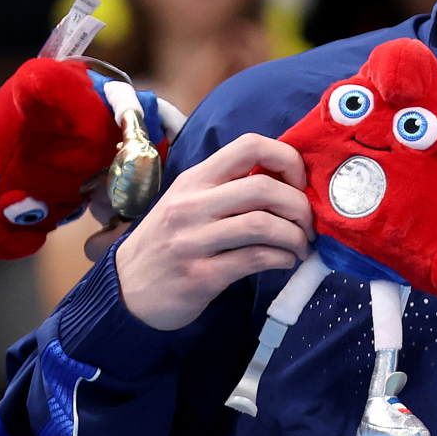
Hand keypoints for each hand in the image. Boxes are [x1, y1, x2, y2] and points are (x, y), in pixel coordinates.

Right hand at [112, 135, 314, 331]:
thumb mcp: (190, 203)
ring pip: (264, 224)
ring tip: (300, 246)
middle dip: (300, 206)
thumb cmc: (169, 241)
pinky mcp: (200, 275)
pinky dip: (283, 259)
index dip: (287, 160)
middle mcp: (191, 205)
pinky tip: (285, 262)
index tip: (300, 184)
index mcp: (195, 180)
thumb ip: (230, 188)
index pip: (249, 145)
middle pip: (264, 187)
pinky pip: (257, 258)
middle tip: (309, 224)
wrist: (127, 290)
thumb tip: (290, 182)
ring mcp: (193, 240)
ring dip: (296, 237)